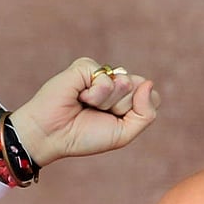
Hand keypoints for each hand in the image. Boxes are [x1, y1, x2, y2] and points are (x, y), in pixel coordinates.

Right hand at [2, 57, 160, 166]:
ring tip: (86, 106)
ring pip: (125, 83)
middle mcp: (114, 83)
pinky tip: (79, 96)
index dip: (137, 112)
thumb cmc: (85, 136)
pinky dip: (94, 94)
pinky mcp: (85, 66)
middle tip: (97, 114)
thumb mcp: (124, 133)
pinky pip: (106, 77)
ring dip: (107, 102)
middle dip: (121, 108)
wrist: (52, 135)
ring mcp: (100, 73)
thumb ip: (146, 113)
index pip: (151, 97)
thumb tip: (149, 82)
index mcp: (125, 99)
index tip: (115, 122)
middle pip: (140, 89)